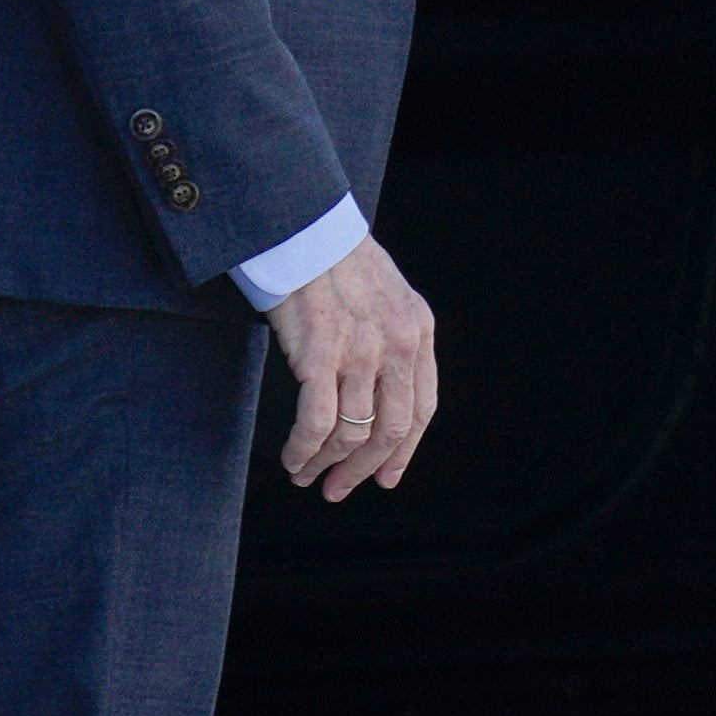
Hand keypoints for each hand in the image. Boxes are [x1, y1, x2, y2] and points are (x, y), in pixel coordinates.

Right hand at [264, 238, 440, 500]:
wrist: (302, 228)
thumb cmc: (334, 262)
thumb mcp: (386, 297)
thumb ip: (392, 342)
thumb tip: (381, 398)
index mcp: (418, 331)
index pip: (422, 409)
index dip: (404, 451)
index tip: (386, 476)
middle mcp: (397, 344)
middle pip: (392, 429)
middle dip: (365, 468)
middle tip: (341, 488)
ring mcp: (360, 351)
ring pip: (352, 432)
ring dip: (327, 463)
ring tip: (306, 475)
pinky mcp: (319, 355)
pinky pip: (317, 422)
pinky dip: (304, 449)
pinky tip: (293, 459)